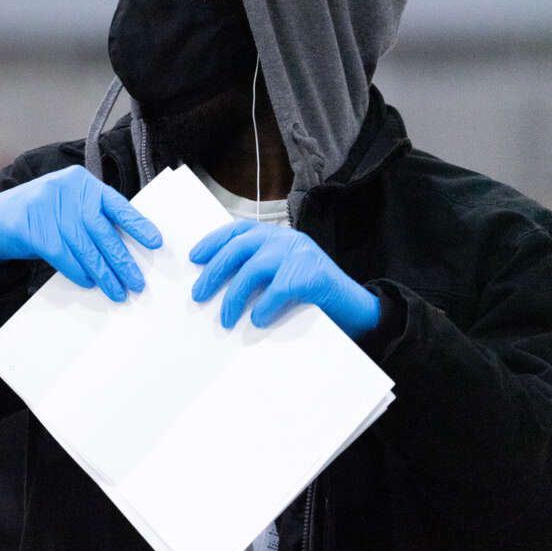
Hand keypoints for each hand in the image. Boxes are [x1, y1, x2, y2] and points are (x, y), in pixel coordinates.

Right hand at [0, 165, 161, 301]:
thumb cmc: (41, 214)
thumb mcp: (68, 205)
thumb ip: (92, 217)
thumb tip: (125, 249)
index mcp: (82, 182)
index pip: (116, 204)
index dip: (137, 224)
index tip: (156, 242)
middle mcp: (67, 189)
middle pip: (100, 229)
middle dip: (120, 259)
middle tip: (136, 282)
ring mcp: (47, 206)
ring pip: (83, 245)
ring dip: (102, 272)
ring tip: (116, 290)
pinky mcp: (31, 226)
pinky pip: (61, 253)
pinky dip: (77, 270)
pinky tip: (88, 282)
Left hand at [189, 220, 379, 337]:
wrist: (356, 308)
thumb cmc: (313, 296)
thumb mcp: (282, 276)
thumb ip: (258, 273)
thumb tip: (216, 286)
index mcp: (277, 237)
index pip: (239, 230)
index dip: (214, 241)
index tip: (195, 258)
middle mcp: (286, 239)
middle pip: (240, 248)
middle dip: (214, 271)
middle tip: (198, 294)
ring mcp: (300, 254)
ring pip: (254, 269)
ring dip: (234, 296)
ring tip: (226, 318)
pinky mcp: (312, 274)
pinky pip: (278, 289)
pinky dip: (264, 306)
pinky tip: (257, 320)